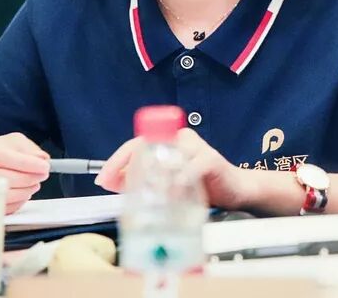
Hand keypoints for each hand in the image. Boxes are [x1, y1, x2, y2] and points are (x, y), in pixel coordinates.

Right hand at [0, 132, 49, 213]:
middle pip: (0, 177)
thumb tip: (42, 159)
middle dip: (28, 177)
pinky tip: (24, 194)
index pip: (0, 155)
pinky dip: (17, 203)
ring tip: (35, 184)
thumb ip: (28, 149)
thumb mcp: (10, 142)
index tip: (44, 166)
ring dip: (24, 191)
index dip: (25, 163)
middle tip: (43, 175)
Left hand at [95, 128, 252, 209]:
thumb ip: (139, 180)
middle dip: (129, 169)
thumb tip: (110, 181)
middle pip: (146, 146)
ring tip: (150, 197)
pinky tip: (175, 195)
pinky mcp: (211, 159)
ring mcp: (196, 147)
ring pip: (166, 156)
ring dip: (155, 179)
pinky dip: (180, 182)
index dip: (117, 161)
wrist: (235, 191)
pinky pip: (191, 167)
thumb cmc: (200, 186)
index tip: (102, 179)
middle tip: (122, 189)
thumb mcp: (165, 184)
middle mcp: (179, 139)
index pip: (135, 144)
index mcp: (166, 142)